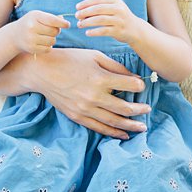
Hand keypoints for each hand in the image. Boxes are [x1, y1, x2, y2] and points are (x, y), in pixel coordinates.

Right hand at [14, 9, 69, 53]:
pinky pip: (48, 49)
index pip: (52, 20)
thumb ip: (51, 18)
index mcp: (34, 16)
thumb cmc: (30, 23)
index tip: (67, 25)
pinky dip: (48, 46)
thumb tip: (64, 22)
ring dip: (52, 39)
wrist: (14, 35)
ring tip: (45, 36)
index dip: (62, 23)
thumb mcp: (38, 16)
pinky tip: (42, 42)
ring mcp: (31, 39)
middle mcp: (32, 27)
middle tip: (51, 30)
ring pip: (53, 41)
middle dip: (56, 31)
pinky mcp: (32, 48)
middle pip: (54, 31)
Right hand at [22, 48, 150, 138]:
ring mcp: (85, 109)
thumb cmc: (70, 59)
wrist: (42, 72)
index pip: (130, 85)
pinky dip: (113, 133)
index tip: (142, 86)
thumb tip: (135, 77)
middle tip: (148, 110)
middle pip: (125, 108)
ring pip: (114, 122)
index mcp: (101, 78)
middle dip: (140, 110)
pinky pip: (99, 128)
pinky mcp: (77, 117)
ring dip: (130, 126)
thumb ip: (116, 67)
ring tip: (142, 127)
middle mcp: (95, 96)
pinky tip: (124, 135)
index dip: (140, 85)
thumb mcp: (95, 56)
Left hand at [75, 0, 142, 42]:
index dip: (86, 3)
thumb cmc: (120, 18)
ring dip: (87, 22)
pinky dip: (94, 32)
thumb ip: (101, 8)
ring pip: (99, 20)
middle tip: (77, 16)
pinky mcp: (119, 31)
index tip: (77, 7)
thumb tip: (81, 10)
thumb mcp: (114, 9)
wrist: (136, 30)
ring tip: (79, 24)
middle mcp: (118, 10)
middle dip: (85, 12)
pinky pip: (103, 31)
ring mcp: (119, 20)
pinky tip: (87, 32)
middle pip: (98, 9)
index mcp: (116, 2)